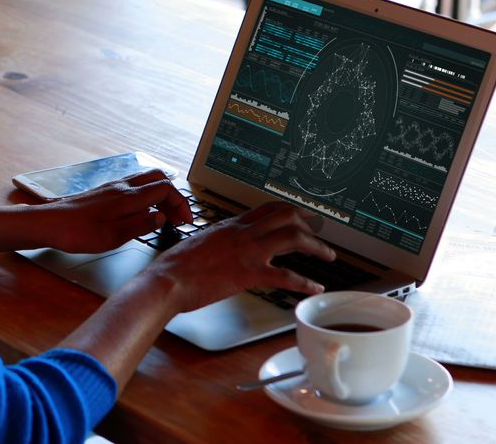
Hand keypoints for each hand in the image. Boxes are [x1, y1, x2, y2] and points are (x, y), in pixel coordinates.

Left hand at [37, 169, 191, 252]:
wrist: (49, 224)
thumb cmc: (76, 232)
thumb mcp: (112, 237)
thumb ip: (140, 226)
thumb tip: (162, 218)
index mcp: (127, 197)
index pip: (165, 189)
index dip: (180, 203)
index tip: (185, 220)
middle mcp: (121, 187)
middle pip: (158, 178)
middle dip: (173, 195)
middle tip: (178, 216)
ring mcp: (112, 187)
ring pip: (145, 180)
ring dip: (160, 194)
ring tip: (164, 215)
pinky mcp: (104, 192)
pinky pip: (133, 185)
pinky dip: (146, 195)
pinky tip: (142, 211)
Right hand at [143, 201, 335, 313]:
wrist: (167, 280)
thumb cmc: (176, 267)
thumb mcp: (199, 243)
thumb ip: (217, 241)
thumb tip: (224, 246)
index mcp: (230, 226)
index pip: (267, 208)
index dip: (290, 210)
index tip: (302, 216)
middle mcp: (242, 233)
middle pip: (286, 216)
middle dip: (308, 224)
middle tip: (320, 234)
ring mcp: (247, 251)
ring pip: (293, 238)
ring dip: (316, 247)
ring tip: (328, 256)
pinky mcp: (248, 274)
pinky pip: (285, 275)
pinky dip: (304, 282)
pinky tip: (314, 287)